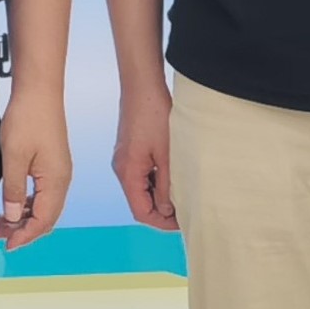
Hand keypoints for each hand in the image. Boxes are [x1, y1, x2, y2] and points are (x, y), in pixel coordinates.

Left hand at [0, 87, 72, 247]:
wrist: (39, 90)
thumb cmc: (27, 118)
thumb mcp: (13, 157)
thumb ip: (13, 190)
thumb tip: (12, 217)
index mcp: (56, 181)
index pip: (42, 221)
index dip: (24, 236)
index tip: (6, 244)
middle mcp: (62, 180)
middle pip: (46, 218)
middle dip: (24, 230)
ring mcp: (59, 172)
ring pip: (44, 207)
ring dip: (24, 218)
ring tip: (1, 222)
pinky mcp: (52, 164)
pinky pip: (42, 194)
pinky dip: (27, 204)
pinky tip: (12, 204)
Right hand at [113, 81, 178, 232]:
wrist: (142, 86)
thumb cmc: (154, 115)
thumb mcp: (167, 155)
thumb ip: (166, 186)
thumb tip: (166, 210)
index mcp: (128, 172)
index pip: (141, 211)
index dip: (162, 222)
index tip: (183, 221)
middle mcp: (122, 169)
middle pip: (140, 203)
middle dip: (162, 211)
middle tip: (187, 209)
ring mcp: (125, 160)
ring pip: (142, 189)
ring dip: (160, 196)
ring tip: (184, 194)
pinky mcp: (130, 151)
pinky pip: (142, 176)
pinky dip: (156, 182)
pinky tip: (173, 177)